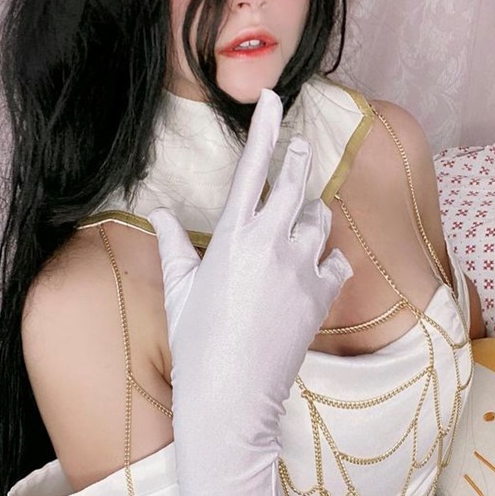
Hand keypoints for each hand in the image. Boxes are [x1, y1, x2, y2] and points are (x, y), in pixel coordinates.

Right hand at [128, 90, 349, 495]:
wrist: (231, 399)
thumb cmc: (195, 344)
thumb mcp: (177, 292)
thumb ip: (172, 246)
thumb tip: (157, 212)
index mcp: (231, 236)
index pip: (252, 168)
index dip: (265, 128)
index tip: (275, 96)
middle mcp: (270, 242)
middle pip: (298, 181)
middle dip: (300, 159)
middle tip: (301, 149)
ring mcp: (300, 268)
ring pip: (321, 219)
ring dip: (314, 216)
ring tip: (302, 227)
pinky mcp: (323, 297)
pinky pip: (337, 263)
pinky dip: (328, 263)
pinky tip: (314, 276)